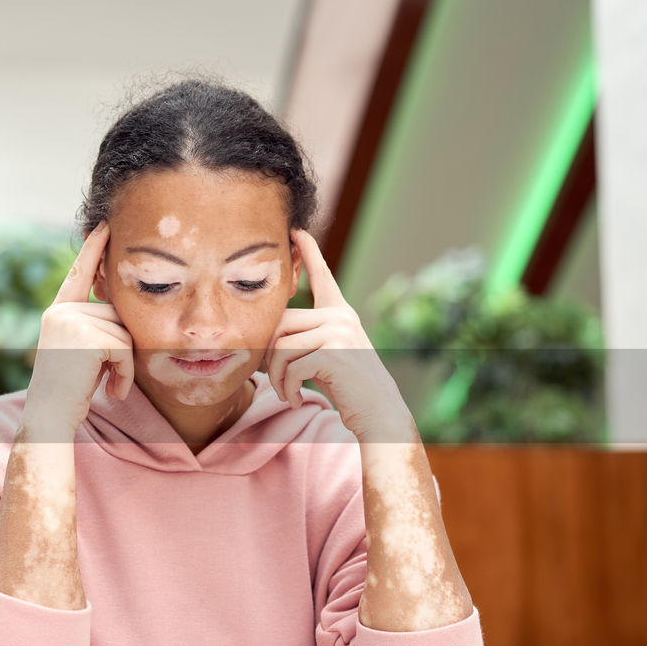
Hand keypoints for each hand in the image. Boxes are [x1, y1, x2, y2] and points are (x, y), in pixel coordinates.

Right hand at [23, 221, 133, 435]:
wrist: (48, 418)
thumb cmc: (67, 392)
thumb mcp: (78, 352)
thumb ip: (94, 327)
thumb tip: (124, 310)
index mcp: (57, 312)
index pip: (79, 274)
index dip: (93, 250)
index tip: (105, 225)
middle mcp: (61, 311)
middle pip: (116, 312)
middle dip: (122, 346)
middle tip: (111, 378)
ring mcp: (71, 321)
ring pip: (124, 331)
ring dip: (126, 364)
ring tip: (110, 386)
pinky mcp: (86, 337)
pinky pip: (125, 348)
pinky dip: (126, 373)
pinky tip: (113, 391)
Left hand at [262, 229, 408, 438]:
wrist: (379, 413)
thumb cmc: (349, 388)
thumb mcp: (329, 354)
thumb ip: (308, 337)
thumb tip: (268, 333)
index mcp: (340, 313)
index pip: (322, 276)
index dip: (309, 252)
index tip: (296, 231)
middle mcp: (341, 316)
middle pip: (280, 322)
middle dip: (268, 355)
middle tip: (271, 379)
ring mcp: (339, 332)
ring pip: (281, 347)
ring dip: (276, 377)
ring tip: (285, 392)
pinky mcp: (334, 353)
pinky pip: (290, 366)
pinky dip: (287, 388)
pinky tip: (296, 398)